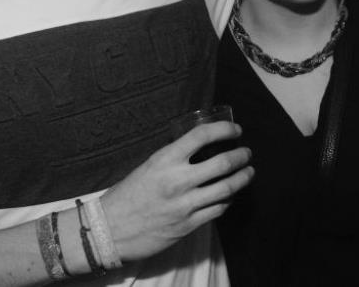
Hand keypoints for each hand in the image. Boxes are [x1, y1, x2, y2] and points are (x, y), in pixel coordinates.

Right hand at [98, 121, 252, 260]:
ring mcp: (184, 205)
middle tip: (247, 153)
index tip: (236, 130)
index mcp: (165, 159)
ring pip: (227, 188)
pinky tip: (230, 195)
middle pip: (223, 163)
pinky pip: (218, 210)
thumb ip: (174, 158)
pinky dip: (228, 200)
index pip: (202, 135)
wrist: (110, 230)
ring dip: (243, 178)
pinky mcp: (188, 225)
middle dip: (241, 156)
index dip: (224, 129)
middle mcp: (177, 180)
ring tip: (248, 172)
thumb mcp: (149, 166)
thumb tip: (201, 148)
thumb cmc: (128, 195)